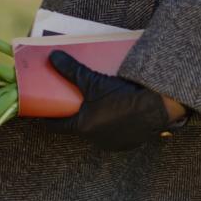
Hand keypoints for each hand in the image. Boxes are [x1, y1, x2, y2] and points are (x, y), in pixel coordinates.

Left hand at [32, 49, 186, 151]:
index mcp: (83, 127)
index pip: (57, 126)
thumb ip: (72, 71)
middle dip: (75, 115)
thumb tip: (53, 56)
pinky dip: (111, 126)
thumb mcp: (95, 81)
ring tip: (97, 106)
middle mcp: (95, 139)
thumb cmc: (123, 97)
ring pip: (96, 132)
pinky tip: (116, 114)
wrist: (157, 108)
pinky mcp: (127, 144)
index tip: (43, 112)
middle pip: (78, 126)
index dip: (49, 118)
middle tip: (74, 101)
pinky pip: (113, 135)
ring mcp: (112, 143)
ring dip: (94, 121)